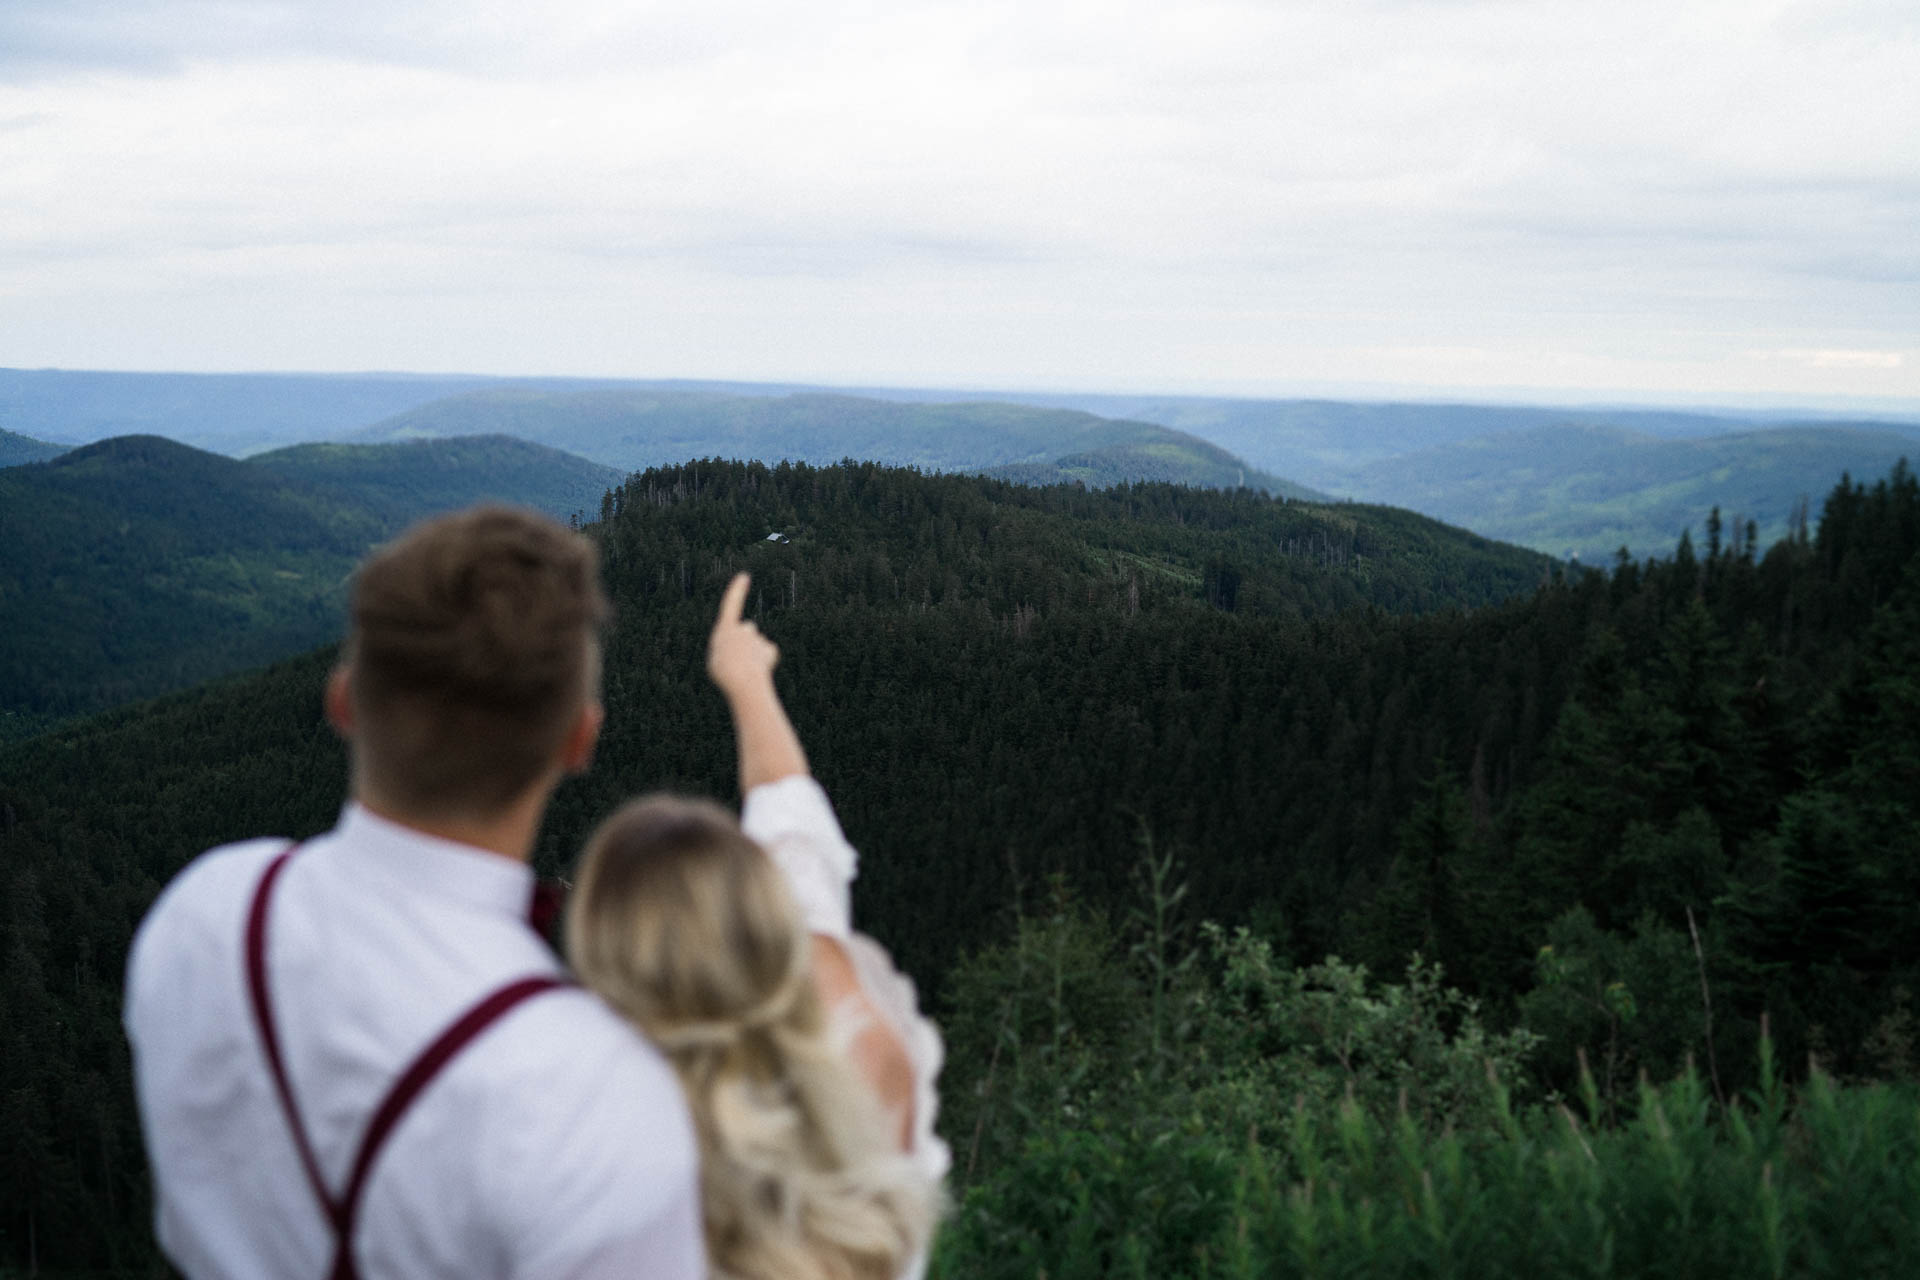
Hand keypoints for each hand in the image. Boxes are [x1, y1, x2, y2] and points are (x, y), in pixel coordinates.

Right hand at [707, 573, 778, 696]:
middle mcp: (742, 628)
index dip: (737, 590)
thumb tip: (747, 651)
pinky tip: (759, 671)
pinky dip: (765, 663)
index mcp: (724, 629)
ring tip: (747, 669)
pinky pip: (767, 655)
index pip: (731, 604)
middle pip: (746, 629)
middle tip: (738, 660)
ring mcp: (757, 637)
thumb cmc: (725, 675)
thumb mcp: (719, 661)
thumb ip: (732, 649)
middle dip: (746, 640)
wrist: (741, 682)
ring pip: (756, 644)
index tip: (745, 576)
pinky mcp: (769, 648)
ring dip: (753, 654)